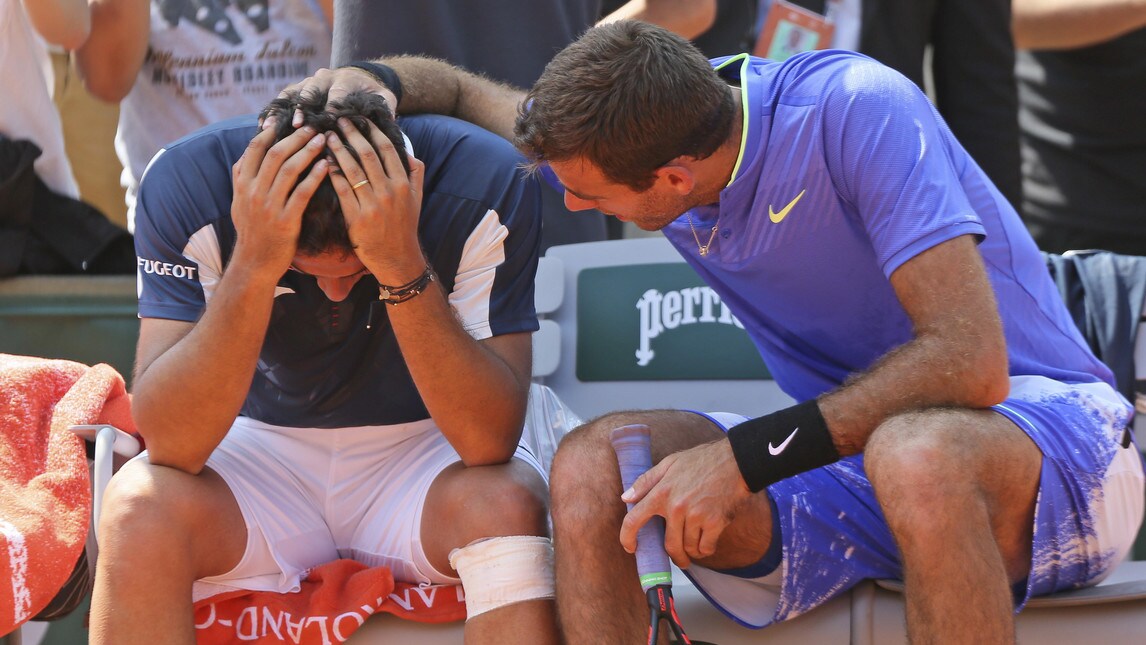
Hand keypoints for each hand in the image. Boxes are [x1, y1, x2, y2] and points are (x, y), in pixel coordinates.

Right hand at [229, 125, 328, 277]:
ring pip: (290, 170)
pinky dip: (315, 176)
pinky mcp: (285, 220)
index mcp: (242, 184)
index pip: (255, 149)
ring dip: (308, 151)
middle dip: (295, 137)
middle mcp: (253, 192)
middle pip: (275, 154)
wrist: (255, 264)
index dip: (271, 131)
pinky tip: (326, 166)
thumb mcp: (238, 203)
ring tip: (323, 140)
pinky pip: (302, 192)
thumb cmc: (252, 232)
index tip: (286, 120)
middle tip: (312, 127)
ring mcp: (269, 206)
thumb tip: (244, 157)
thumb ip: (241, 179)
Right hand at [263, 67, 399, 129]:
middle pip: (309, 91)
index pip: (337, 94)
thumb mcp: (385, 99)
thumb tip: (390, 120)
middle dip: (303, 108)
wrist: (362, 80)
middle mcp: (323, 78)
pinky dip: (273, 112)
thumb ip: (387, 107)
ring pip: (291, 94)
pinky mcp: (298, 91)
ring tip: (270, 127)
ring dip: (281, 111)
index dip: (332, 109)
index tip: (329, 123)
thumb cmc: (374, 95)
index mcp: (345, 80)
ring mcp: (308, 83)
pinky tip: (264, 128)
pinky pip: (283, 100)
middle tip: (298, 125)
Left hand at [325, 117, 426, 281]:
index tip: (360, 119)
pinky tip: (323, 162)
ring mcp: (372, 205)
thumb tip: (409, 151)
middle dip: (352, 134)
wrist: (397, 258)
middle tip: (339, 120)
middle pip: (367, 155)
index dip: (372, 131)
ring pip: (352, 169)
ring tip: (327, 136)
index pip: (386, 149)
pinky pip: (342, 190)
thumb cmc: (405, 227)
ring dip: (339, 149)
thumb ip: (416, 173)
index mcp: (403, 184)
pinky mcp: (357, 218)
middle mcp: (389, 192)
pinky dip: (332, 173)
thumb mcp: (417, 199)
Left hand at [619, 438, 753, 568]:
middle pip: (669, 545)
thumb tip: (626, 498)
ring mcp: (696, 516)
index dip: (627, 537)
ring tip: (695, 544)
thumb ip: (646, 481)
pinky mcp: (715, 523)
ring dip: (691, 551)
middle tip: (679, 558)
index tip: (630, 547)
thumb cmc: (702, 460)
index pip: (634, 520)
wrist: (736, 461)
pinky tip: (707, 541)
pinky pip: (706, 548)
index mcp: (661, 492)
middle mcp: (676, 507)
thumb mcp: (669, 463)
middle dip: (674, 556)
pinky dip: (705, 549)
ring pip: (688, 548)